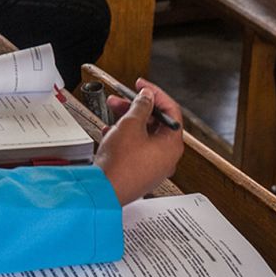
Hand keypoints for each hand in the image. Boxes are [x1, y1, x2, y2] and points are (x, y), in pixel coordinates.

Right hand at [93, 78, 183, 204]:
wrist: (103, 190)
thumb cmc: (120, 163)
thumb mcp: (130, 124)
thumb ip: (141, 106)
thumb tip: (147, 97)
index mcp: (171, 145)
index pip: (170, 111)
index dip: (155, 94)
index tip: (142, 86)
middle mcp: (166, 157)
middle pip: (156, 124)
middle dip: (137, 108)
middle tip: (122, 99)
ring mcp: (153, 167)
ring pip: (144, 136)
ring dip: (128, 122)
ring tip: (112, 114)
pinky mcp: (139, 173)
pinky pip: (135, 149)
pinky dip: (125, 138)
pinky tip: (110, 133)